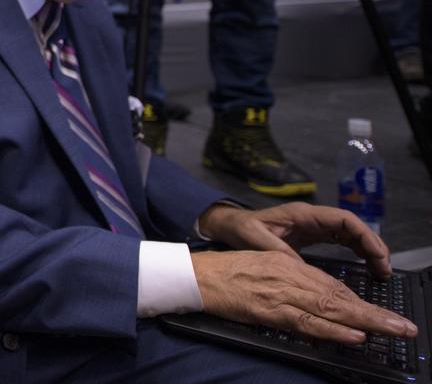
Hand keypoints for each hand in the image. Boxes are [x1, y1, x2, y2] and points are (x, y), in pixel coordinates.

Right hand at [192, 250, 416, 343]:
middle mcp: (290, 275)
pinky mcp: (269, 309)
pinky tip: (353, 334)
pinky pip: (306, 322)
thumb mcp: (263, 270)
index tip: (387, 317)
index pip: (334, 286)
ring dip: (366, 321)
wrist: (195, 274)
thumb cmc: (225, 273)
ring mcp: (280, 292)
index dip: (363, 304)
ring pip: (330, 308)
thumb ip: (290, 283)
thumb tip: (318, 303)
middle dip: (376, 314)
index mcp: (289, 265)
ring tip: (393, 331)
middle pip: (340, 297)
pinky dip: (332, 329)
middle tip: (405, 328)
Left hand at [198, 202, 391, 277]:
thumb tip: (301, 268)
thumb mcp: (256, 240)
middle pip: (352, 227)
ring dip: (366, 249)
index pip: (343, 219)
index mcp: (303, 214)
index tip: (377, 253)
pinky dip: (355, 251)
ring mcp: (313, 226)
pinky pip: (340, 240)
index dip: (364, 234)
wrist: (229, 226)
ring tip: (380, 271)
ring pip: (349, 234)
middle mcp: (312, 218)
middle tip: (385, 269)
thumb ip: (279, 252)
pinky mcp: (311, 236)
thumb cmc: (241, 229)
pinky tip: (365, 264)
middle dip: (372, 245)